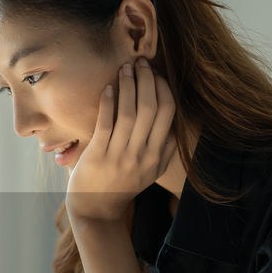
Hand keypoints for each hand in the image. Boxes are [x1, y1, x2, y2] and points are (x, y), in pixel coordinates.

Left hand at [66, 57, 178, 221]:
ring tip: (125, 68)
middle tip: (140, 62)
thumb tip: (175, 126)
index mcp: (157, 156)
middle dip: (147, 80)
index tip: (156, 74)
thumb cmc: (122, 186)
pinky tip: (108, 87)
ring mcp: (120, 156)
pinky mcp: (98, 156)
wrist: (96, 210)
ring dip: (128, 85)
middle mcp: (142, 155)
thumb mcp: (151, 173)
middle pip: (151, 108)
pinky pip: (105, 124)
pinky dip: (108, 102)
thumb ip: (165, 151)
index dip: (164, 89)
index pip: (168, 113)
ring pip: (130, 113)